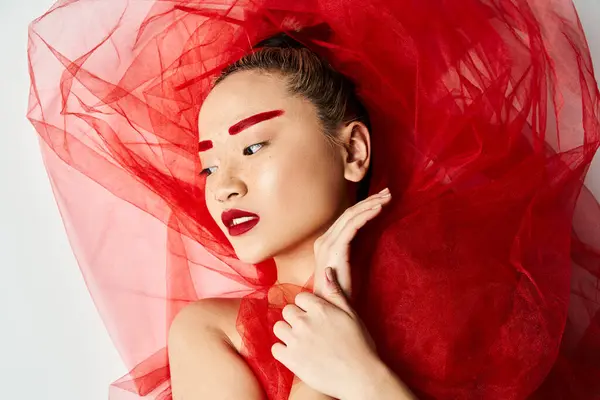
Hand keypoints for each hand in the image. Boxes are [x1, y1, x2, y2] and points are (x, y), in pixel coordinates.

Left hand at [271, 269, 380, 398]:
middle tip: (308, 332)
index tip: (314, 318)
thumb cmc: (360, 345)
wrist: (360, 377)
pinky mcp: (290, 359)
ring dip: (286, 334)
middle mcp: (305, 321)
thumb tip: (327, 271)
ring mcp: (296, 340)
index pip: (300, 298)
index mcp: (320, 308)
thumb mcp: (352, 314)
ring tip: (300, 343)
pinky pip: (275, 348)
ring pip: (278, 327)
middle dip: (295, 319)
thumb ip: (336, 292)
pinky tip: (295, 355)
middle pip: (287, 311)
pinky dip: (282, 352)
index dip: (307, 307)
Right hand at [312, 187, 391, 299]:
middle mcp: (324, 240)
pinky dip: (366, 215)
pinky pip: (352, 226)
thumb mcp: (344, 267)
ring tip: (387, 198)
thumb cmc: (339, 292)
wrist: (329, 308)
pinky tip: (379, 209)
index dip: (364, 206)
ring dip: (370, 204)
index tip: (381, 200)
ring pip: (351, 216)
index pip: (346, 218)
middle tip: (388, 193)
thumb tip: (359, 241)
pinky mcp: (335, 250)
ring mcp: (328, 244)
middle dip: (370, 200)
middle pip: (349, 213)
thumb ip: (348, 252)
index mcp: (325, 242)